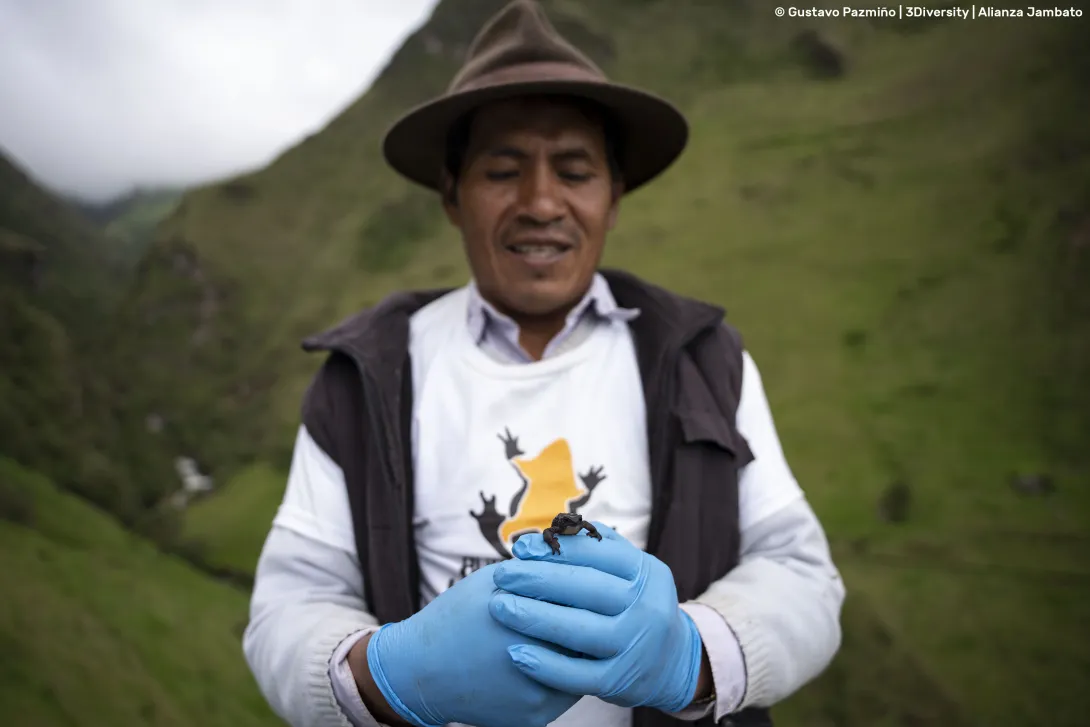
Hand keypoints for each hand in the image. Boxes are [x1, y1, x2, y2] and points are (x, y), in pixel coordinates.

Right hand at [365, 562, 581, 726]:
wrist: (421, 671)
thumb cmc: (457, 616)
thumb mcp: (493, 580)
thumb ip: (538, 568)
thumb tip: (581, 552)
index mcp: (526, 620)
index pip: (579, 602)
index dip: (591, 589)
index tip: (599, 578)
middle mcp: (536, 663)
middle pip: (587, 638)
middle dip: (596, 618)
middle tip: (605, 603)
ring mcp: (538, 697)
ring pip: (583, 670)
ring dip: (587, 650)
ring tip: (592, 627)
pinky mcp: (535, 719)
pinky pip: (567, 693)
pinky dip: (570, 674)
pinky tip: (569, 655)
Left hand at [489, 523, 703, 712]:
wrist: (670, 661)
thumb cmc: (632, 604)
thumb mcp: (629, 571)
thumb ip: (598, 548)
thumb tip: (552, 527)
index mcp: (645, 573)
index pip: (598, 554)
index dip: (556, 549)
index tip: (519, 548)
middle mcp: (646, 608)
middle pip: (586, 588)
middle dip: (537, 579)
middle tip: (501, 575)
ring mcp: (635, 647)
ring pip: (580, 631)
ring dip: (534, 618)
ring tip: (499, 607)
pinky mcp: (620, 682)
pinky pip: (578, 674)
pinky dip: (546, 665)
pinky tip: (515, 654)